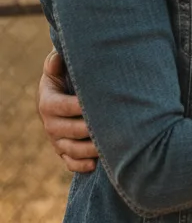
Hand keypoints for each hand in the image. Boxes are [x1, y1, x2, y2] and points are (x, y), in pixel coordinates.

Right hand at [37, 50, 97, 172]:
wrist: (67, 94)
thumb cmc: (69, 77)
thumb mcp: (61, 68)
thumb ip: (56, 63)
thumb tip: (57, 58)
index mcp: (48, 102)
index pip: (61, 106)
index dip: (78, 106)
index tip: (99, 103)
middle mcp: (50, 123)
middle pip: (67, 130)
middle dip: (88, 129)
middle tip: (112, 127)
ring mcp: (57, 140)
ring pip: (70, 149)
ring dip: (88, 150)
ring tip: (108, 148)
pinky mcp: (64, 151)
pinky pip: (70, 162)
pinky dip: (81, 165)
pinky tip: (96, 164)